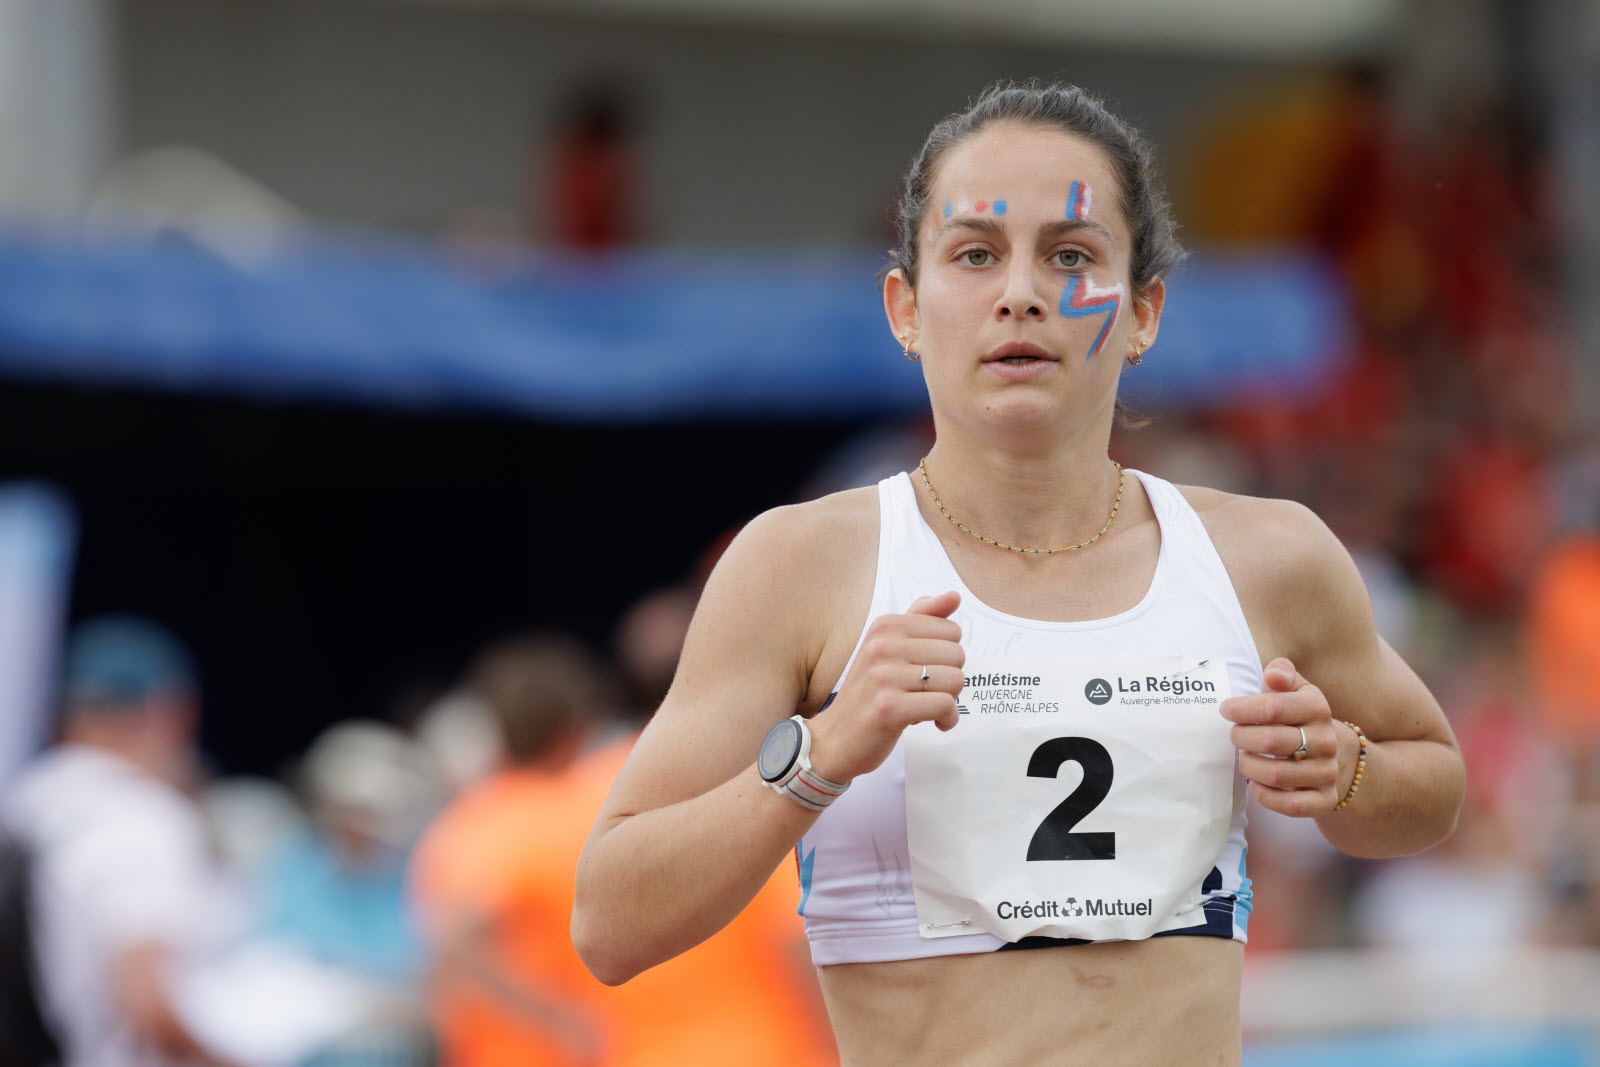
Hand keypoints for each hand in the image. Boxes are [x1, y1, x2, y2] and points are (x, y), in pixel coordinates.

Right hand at [807, 590, 964, 783]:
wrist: (835, 739)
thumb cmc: (869, 694)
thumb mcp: (888, 649)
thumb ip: (922, 619)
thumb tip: (954, 595)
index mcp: (884, 626)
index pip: (951, 630)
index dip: (947, 656)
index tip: (927, 671)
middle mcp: (881, 646)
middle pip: (956, 655)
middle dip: (950, 679)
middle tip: (926, 693)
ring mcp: (883, 677)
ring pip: (955, 680)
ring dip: (950, 701)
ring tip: (927, 707)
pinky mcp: (889, 708)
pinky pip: (944, 705)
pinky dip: (948, 719)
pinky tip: (935, 723)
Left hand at [1221, 657, 1350, 817]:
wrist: (1336, 754)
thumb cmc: (1300, 718)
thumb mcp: (1296, 690)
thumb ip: (1282, 674)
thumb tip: (1273, 674)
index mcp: (1317, 708)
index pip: (1273, 707)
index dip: (1242, 709)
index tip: (1226, 710)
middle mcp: (1326, 741)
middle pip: (1271, 741)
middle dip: (1241, 738)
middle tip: (1234, 736)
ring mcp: (1327, 772)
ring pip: (1277, 775)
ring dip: (1249, 767)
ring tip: (1243, 758)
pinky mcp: (1325, 799)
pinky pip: (1291, 805)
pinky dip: (1265, 796)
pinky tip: (1254, 784)